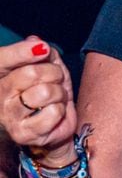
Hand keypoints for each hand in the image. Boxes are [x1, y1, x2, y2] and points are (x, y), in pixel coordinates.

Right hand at [0, 38, 77, 158]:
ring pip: (44, 92)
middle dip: (54, 73)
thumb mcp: (48, 63)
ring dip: (59, 93)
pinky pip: (53, 112)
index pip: (2, 59)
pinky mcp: (22, 134)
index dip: (21, 52)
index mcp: (0, 74)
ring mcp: (8, 116)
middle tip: (55, 80)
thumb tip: (36, 43)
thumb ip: (41, 51)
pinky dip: (60, 110)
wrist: (55, 121)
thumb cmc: (49, 87)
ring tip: (54, 98)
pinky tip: (54, 113)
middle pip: (31, 73)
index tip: (41, 49)